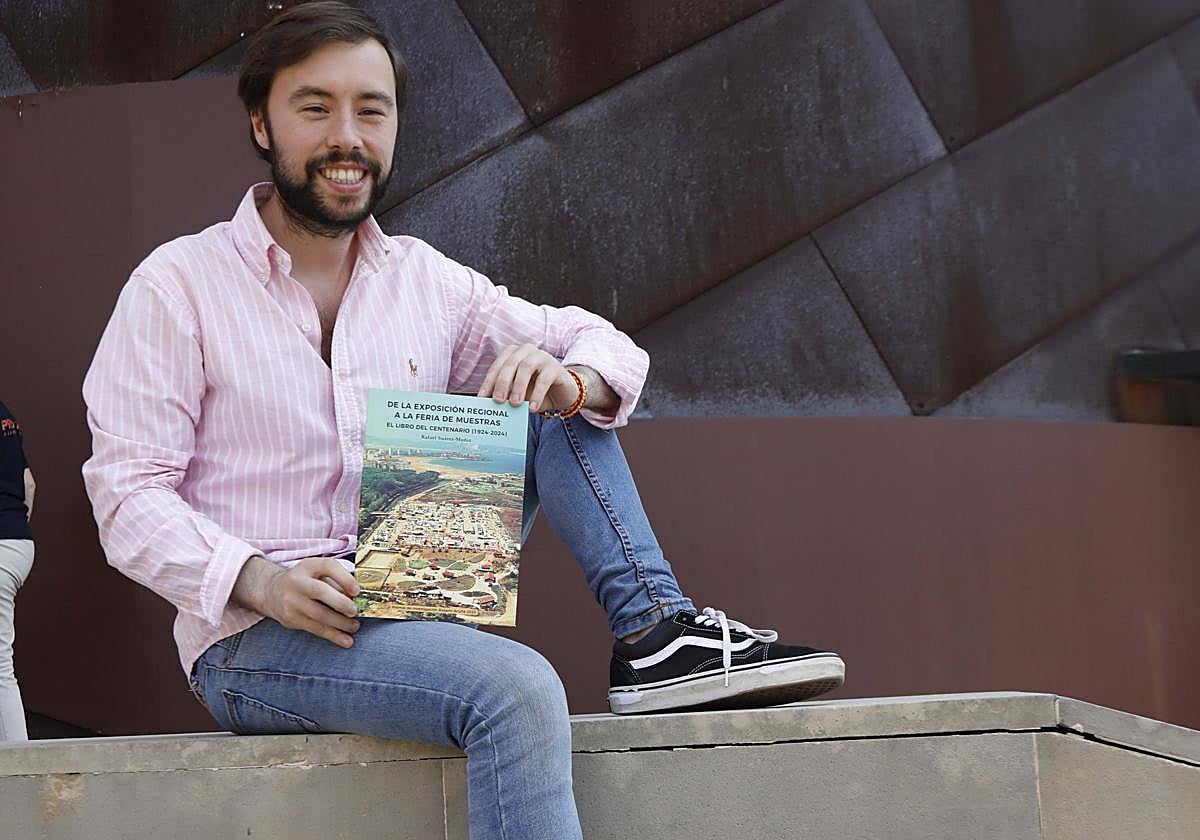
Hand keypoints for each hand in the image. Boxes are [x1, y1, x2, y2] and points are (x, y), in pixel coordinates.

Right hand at [233, 556, 360, 648]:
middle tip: (355, 611)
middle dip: (341, 603)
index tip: (357, 591)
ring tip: (354, 627)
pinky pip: (315, 629)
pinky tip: (346, 640)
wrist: (272, 591)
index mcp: (308, 566)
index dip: (344, 578)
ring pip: (319, 615)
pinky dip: (333, 636)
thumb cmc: (305, 580)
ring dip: (340, 624)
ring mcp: (291, 601)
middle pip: (320, 592)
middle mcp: (297, 582)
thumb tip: (359, 596)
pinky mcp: (291, 619)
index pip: (328, 566)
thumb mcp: (317, 571)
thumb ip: (336, 579)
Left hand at [477, 343, 579, 412]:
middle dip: (502, 383)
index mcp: (512, 354)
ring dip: (518, 387)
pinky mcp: (555, 367)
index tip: (482, 398)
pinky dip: (537, 394)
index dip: (489, 382)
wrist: (562, 393)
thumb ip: (506, 394)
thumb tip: (491, 404)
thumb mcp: (518, 393)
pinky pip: (544, 379)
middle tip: (498, 401)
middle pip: (510, 364)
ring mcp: (542, 356)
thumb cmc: (535, 391)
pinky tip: (533, 408)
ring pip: (526, 368)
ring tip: (515, 404)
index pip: (497, 366)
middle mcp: (526, 351)